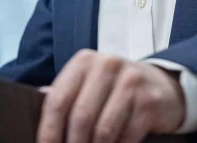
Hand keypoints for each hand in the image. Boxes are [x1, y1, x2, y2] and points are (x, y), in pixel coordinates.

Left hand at [37, 49, 184, 142]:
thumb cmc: (115, 89)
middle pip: (81, 117)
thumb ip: (65, 93)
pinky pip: (126, 137)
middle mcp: (108, 65)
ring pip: (103, 130)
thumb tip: (34, 106)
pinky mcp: (149, 101)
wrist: (162, 85)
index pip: (58, 99)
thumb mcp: (89, 83)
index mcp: (85, 61)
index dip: (48, 131)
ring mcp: (132, 82)